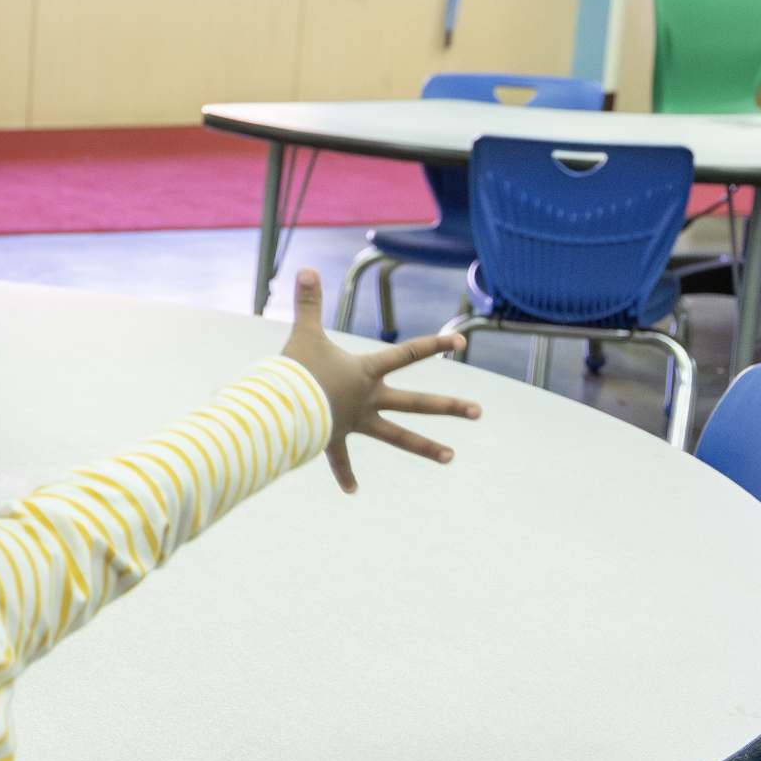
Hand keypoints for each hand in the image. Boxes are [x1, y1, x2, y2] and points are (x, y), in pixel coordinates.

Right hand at [279, 270, 481, 494]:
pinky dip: (345, 475)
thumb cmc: (296, 370)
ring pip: (397, 436)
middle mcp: (369, 399)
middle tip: (479, 412)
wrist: (282, 407)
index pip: (407, 355)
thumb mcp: (303, 333)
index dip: (435, 346)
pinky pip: (341, 459)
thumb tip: (307, 269)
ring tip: (451, 457)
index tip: (462, 344)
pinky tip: (353, 491)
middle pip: (417, 402)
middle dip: (449, 406)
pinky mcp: (334, 438)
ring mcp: (356, 421)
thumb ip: (307, 303)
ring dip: (424, 447)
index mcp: (367, 372)